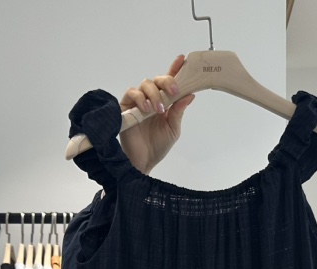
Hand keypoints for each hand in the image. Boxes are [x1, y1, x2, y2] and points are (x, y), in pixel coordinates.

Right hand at [119, 55, 195, 174]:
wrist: (144, 160)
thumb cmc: (158, 145)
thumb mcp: (173, 128)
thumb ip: (179, 111)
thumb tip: (190, 94)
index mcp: (164, 102)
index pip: (169, 83)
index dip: (176, 69)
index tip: (183, 60)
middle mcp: (151, 98)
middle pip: (157, 79)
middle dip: (167, 81)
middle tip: (173, 92)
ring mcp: (138, 102)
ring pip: (145, 84)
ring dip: (154, 94)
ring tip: (158, 109)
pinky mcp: (126, 107)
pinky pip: (132, 94)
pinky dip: (140, 99)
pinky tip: (146, 109)